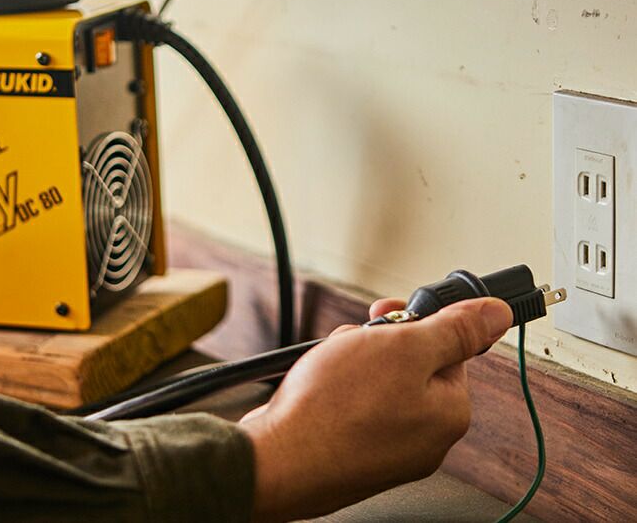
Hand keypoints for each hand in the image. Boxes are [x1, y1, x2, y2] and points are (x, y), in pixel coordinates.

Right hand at [240, 296, 511, 521]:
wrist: (277, 459)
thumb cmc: (335, 409)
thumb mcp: (403, 347)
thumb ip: (455, 329)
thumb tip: (496, 315)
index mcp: (448, 412)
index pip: (449, 348)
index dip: (418, 323)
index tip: (394, 315)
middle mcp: (424, 436)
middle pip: (411, 362)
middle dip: (380, 342)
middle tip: (358, 341)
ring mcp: (388, 446)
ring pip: (378, 377)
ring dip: (355, 359)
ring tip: (332, 366)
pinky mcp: (356, 449)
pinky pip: (355, 401)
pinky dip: (338, 385)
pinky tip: (320, 386)